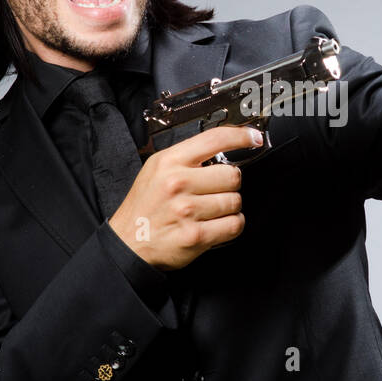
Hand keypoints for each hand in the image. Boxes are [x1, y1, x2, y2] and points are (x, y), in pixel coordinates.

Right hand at [108, 125, 263, 270]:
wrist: (128, 243)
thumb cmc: (145, 206)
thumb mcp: (156, 169)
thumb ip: (186, 158)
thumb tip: (224, 149)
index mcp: (170, 162)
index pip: (214, 139)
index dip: (241, 136)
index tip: (253, 138)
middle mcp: (178, 183)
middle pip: (232, 175)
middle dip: (229, 184)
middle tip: (213, 191)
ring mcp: (187, 211)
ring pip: (235, 201)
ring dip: (229, 207)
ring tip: (210, 210)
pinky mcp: (196, 236)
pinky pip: (234, 225)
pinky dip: (231, 225)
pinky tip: (217, 224)